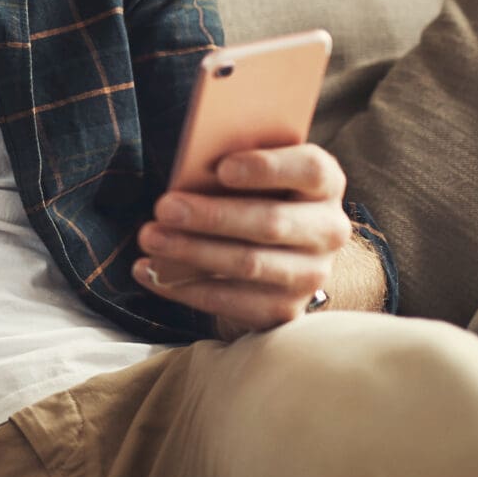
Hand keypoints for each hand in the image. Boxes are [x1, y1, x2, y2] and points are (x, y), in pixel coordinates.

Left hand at [134, 144, 348, 337]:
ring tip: (149, 238)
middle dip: (212, 216)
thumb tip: (189, 174)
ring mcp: (311, 274)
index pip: (309, 169)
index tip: (223, 168)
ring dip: (191, 252)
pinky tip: (149, 271)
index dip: (268, 168)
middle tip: (164, 208)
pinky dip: (184, 287)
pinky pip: (232, 302)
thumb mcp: (249, 173)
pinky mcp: (285, 310)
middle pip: (272, 222)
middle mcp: (328, 230)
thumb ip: (230, 166)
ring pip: (249, 264)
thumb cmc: (251, 196)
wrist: (274, 253)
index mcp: (324, 183)